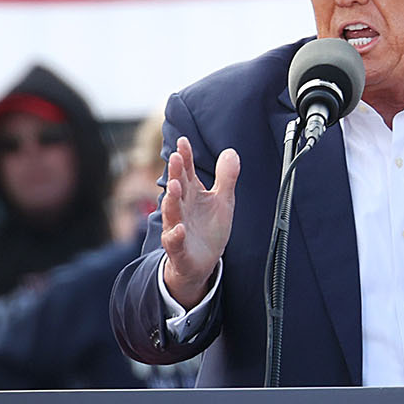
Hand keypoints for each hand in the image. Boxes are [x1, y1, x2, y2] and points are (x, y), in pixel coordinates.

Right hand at [161, 136, 239, 307]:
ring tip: (175, 185)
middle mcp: (181, 208)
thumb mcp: (223, 201)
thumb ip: (226, 177)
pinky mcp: (178, 248)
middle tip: (175, 157)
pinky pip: (174, 241)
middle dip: (175, 173)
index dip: (184, 157)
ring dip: (172, 199)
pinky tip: (180, 228)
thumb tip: (231, 151)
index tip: (183, 142)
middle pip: (177, 188)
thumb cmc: (209, 228)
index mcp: (191, 194)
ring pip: (172, 212)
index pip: (186, 171)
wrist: (202, 262)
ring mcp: (177, 227)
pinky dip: (176, 235)